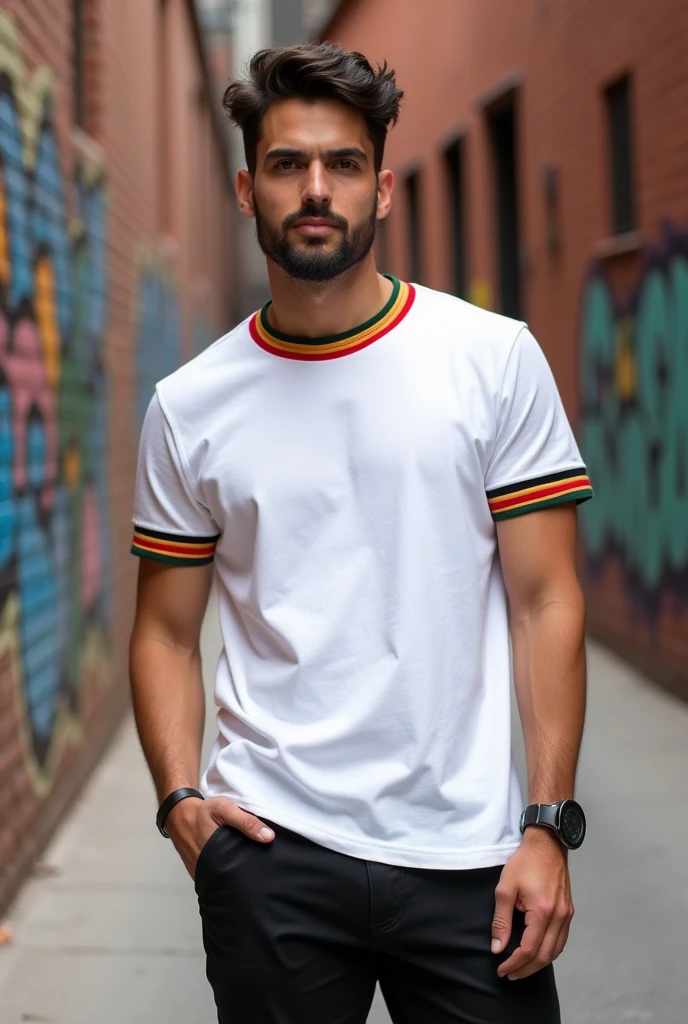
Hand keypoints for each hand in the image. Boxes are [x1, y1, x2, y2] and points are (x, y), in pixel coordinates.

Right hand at [164, 795, 275, 878]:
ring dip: (235, 871)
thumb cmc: (201, 813)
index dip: (254, 872)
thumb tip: (268, 837)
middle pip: (233, 877)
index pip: (240, 873)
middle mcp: (209, 870)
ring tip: (250, 866)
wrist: (179, 814)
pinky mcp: (200, 871)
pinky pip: (216, 874)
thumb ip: (246, 822)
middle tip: (261, 868)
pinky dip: (224, 869)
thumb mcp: (225, 809)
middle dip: (246, 873)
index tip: (267, 868)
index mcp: (217, 857)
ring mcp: (203, 873)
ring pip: (224, 877)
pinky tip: (234, 862)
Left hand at [491, 827, 573, 979]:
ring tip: (521, 968)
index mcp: (543, 912)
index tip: (501, 969)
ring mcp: (567, 915)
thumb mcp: (505, 888)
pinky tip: (537, 952)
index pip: (529, 949)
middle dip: (526, 969)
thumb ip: (501, 920)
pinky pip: (561, 940)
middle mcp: (559, 917)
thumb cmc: (525, 862)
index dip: (514, 963)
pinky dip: (549, 951)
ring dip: (538, 963)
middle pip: (544, 956)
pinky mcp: (568, 911)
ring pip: (555, 951)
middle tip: (510, 974)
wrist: (547, 844)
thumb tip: (498, 946)